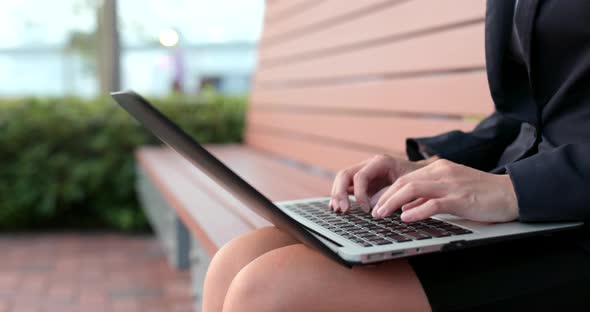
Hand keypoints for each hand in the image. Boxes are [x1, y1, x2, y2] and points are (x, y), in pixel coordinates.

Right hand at [329, 154, 437, 212]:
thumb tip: (374, 208)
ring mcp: (364, 171)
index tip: (366, 209)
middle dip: (340, 192)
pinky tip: (337, 207)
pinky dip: (340, 196)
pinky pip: (346, 186)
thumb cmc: (418, 180)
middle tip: (342, 210)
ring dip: (337, 194)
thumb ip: (391, 194)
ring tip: (336, 210)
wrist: (422, 175)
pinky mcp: (362, 181)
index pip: (360, 176)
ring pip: (342, 179)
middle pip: (345, 174)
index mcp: (381, 162)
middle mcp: (369, 164)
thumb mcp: (408, 186)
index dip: (359, 194)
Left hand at [372, 159, 518, 222]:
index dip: (387, 191)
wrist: (511, 194)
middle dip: (384, 197)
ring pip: (413, 189)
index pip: (405, 177)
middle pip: (404, 181)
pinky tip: (405, 218)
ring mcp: (451, 184)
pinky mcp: (460, 198)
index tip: (375, 203)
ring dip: (393, 202)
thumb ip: (428, 196)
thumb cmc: (481, 194)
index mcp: (438, 168)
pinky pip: (433, 203)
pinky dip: (416, 211)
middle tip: (373, 211)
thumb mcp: (450, 191)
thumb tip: (405, 207)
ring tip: (381, 214)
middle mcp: (442, 172)